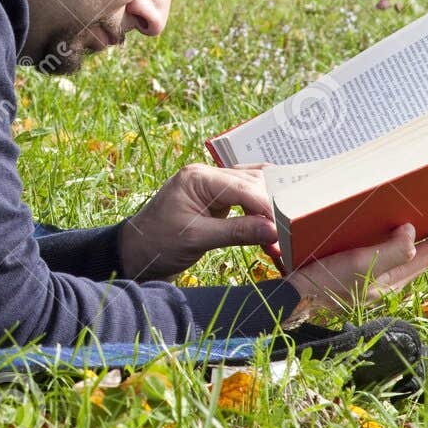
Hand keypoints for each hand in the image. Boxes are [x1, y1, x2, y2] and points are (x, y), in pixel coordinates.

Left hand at [117, 162, 283, 280]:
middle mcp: (206, 175)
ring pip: (252, 188)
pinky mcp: (215, 199)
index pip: (242, 187)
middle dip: (271, 207)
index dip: (267, 207)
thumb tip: (273, 230)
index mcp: (197, 178)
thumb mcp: (197, 239)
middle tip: (290, 231)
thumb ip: (236, 232)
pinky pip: (244, 199)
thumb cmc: (159, 243)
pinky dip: (259, 211)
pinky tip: (273, 224)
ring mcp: (211, 185)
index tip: (285, 227)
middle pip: (251, 183)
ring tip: (284, 231)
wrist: (137, 252)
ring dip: (268, 209)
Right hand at [282, 215, 427, 322]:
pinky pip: (389, 253)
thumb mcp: (360, 265)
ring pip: (410, 254)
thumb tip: (414, 232)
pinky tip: (393, 231)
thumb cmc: (327, 282)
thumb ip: (390, 251)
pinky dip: (400, 240)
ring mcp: (376, 276)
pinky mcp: (360, 271)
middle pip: (427, 254)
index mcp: (395, 277)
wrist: (297, 297)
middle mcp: (391, 278)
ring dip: (426, 237)